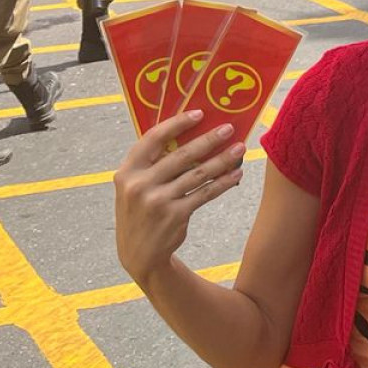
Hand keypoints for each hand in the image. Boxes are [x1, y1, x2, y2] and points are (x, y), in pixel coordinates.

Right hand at [113, 110, 244, 285]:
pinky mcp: (175, 215)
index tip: (199, 113)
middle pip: (181, 154)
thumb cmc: (141, 210)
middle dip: (209, 139)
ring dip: (223, 160)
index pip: (152, 138)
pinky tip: (236, 174)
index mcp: (127, 171)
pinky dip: (223, 182)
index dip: (177, 123)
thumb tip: (191, 135)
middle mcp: (139, 185)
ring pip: (198, 174)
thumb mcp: (134, 187)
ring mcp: (157, 201)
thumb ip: (152, 165)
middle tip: (229, 128)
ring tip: (240, 148)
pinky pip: (205, 193)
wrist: (139, 254)